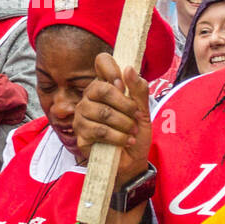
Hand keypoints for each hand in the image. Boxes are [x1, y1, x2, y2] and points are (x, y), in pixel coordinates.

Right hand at [73, 52, 151, 188]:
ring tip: (132, 131)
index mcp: (105, 86)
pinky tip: (125, 141)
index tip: (123, 85)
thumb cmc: (135, 133)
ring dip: (123, 123)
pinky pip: (98, 130)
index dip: (112, 70)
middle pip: (100, 88)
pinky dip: (117, 136)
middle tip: (136, 115)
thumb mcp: (143, 111)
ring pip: (102, 112)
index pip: (102, 62)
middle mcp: (90, 97)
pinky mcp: (81, 134)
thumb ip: (139, 90)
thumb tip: (129, 69)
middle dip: (124, 104)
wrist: (132, 161)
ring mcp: (82, 115)